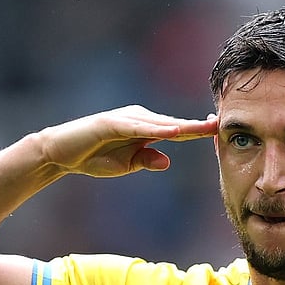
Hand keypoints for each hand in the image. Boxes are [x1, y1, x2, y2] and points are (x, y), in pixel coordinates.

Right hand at [36, 105, 217, 177]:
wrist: (62, 153)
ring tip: (205, 128)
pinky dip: (155, 129)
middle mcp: (138, 119)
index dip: (198, 130)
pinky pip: (137, 127)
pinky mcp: (110, 123)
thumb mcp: (126, 165)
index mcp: (145, 129)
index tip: (221, 130)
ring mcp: (125, 119)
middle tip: (223, 124)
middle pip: (173, 123)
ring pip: (159, 123)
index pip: (177, 130)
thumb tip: (167, 161)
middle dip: (197, 125)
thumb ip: (147, 160)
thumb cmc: (95, 157)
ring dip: (182, 126)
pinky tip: (172, 132)